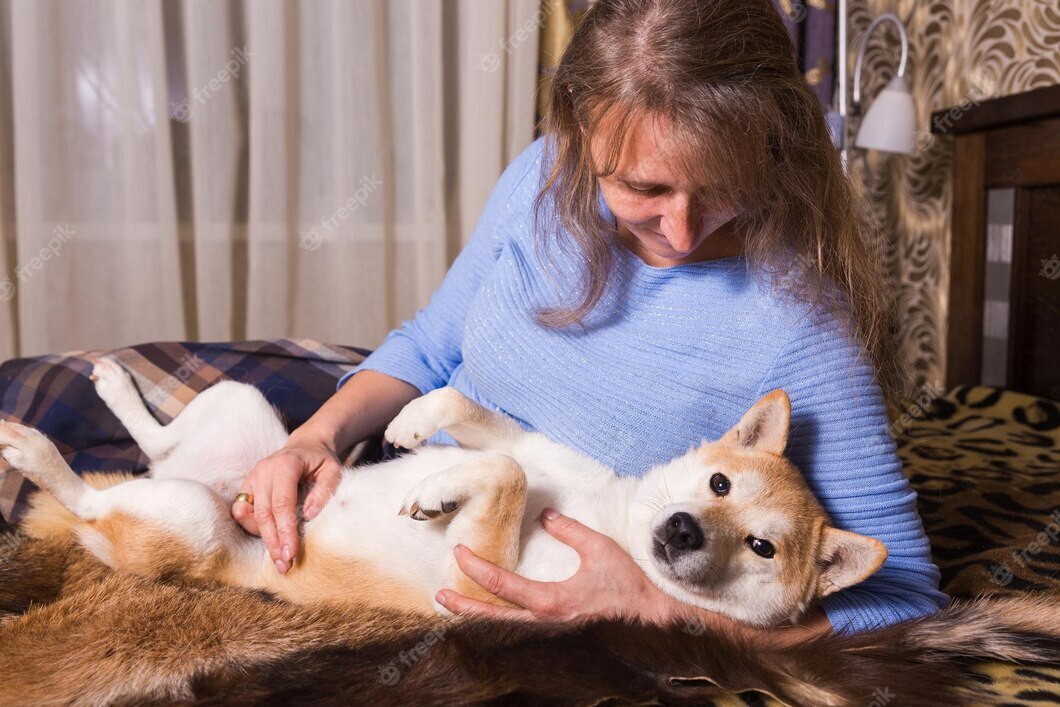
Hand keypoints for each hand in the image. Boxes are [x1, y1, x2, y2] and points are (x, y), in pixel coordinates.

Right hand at [231, 438, 342, 573]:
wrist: (306, 446)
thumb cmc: (321, 461)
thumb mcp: (333, 471)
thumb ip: (324, 490)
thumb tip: (309, 515)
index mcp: (285, 464)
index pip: (282, 502)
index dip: (285, 530)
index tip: (291, 552)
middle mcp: (264, 470)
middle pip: (264, 513)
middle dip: (274, 541)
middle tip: (285, 565)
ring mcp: (252, 478)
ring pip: (251, 515)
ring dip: (263, 539)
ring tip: (278, 560)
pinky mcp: (247, 487)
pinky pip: (243, 512)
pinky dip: (253, 528)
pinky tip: (267, 541)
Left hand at [435, 508, 675, 623]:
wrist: (651, 623)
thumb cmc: (627, 588)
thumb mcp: (599, 550)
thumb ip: (570, 530)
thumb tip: (548, 515)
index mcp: (550, 602)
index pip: (501, 585)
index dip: (475, 567)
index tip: (458, 552)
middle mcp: (543, 624)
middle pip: (491, 617)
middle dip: (462, 606)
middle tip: (439, 595)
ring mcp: (549, 636)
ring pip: (502, 630)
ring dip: (477, 619)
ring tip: (455, 609)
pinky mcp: (556, 638)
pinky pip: (518, 634)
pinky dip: (498, 627)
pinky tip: (489, 621)